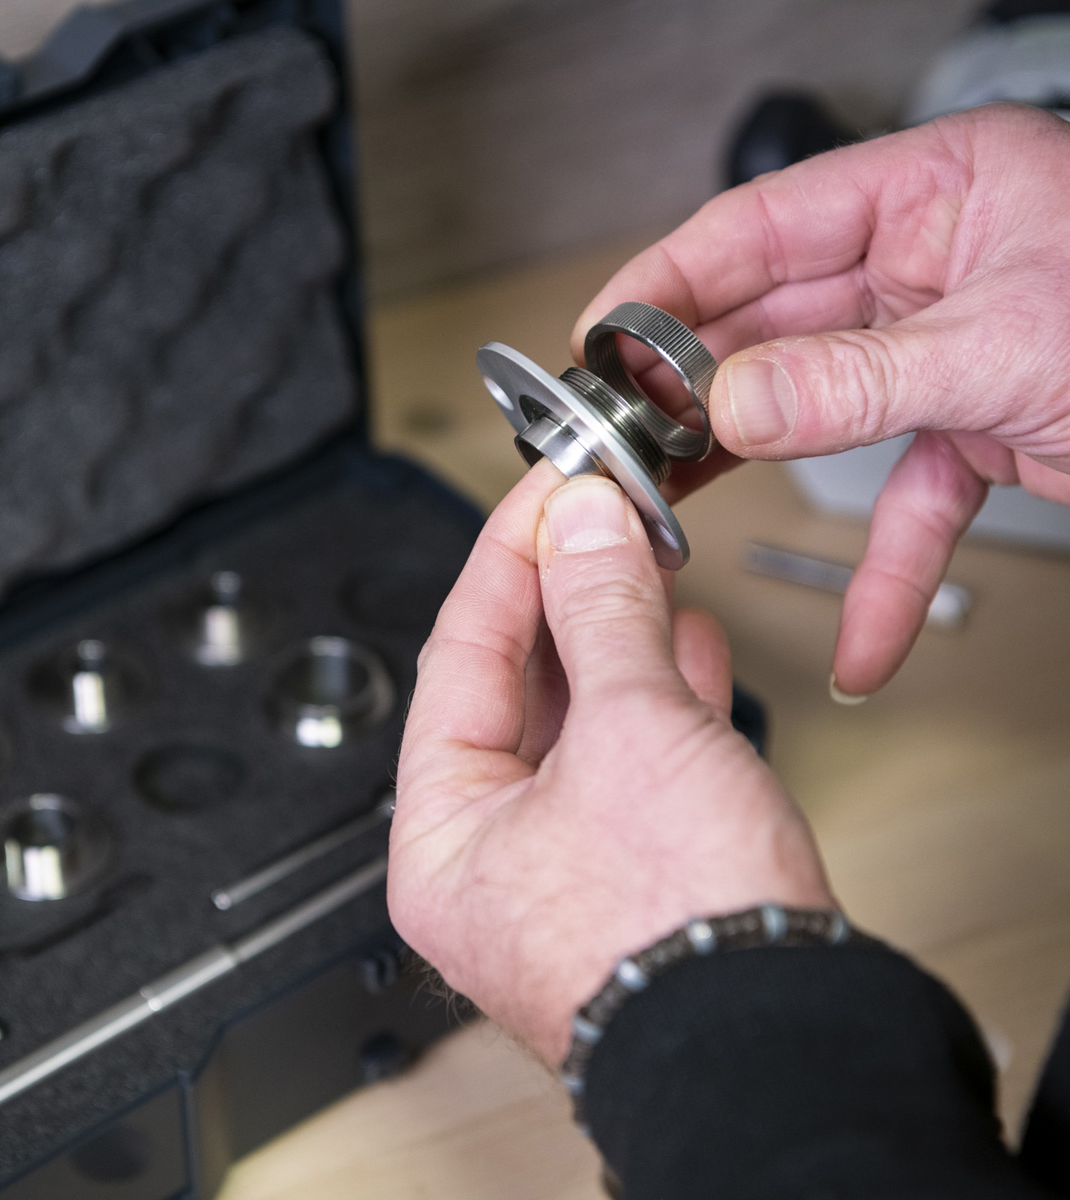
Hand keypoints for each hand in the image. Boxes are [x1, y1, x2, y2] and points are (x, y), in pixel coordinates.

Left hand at [388, 463, 833, 1065]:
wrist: (781, 1049)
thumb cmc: (678, 939)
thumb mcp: (632, 733)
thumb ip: (600, 614)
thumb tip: (582, 526)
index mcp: (440, 836)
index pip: (457, 656)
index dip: (504, 559)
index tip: (544, 494)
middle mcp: (489, 857)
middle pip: (514, 685)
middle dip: (562, 591)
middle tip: (596, 517)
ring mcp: (561, 866)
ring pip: (578, 717)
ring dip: (614, 634)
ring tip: (641, 562)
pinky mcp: (631, 870)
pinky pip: (627, 758)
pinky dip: (655, 694)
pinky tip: (682, 642)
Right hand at [574, 103, 1069, 698]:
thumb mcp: (1010, 346)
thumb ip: (857, 378)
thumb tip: (733, 402)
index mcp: (940, 191)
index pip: (763, 226)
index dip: (670, 283)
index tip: (604, 335)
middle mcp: (931, 264)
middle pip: (772, 326)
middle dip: (696, 391)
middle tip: (626, 438)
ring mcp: (945, 349)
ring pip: (816, 413)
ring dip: (753, 471)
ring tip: (676, 511)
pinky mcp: (973, 429)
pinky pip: (906, 504)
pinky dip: (884, 573)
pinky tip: (859, 642)